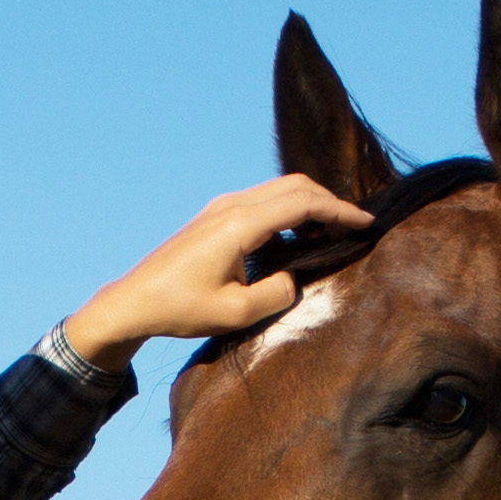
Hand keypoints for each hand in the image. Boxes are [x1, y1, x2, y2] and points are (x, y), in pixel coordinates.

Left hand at [62, 173, 374, 371]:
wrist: (134, 302)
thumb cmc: (180, 309)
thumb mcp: (236, 313)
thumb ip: (276, 294)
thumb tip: (292, 279)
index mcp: (239, 224)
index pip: (302, 205)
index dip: (339, 212)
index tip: (366, 224)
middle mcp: (231, 206)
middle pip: (294, 186)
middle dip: (329, 202)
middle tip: (353, 227)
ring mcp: (221, 207)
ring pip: (278, 190)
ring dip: (308, 205)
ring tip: (328, 234)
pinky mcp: (214, 216)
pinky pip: (262, 201)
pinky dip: (287, 211)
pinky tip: (294, 237)